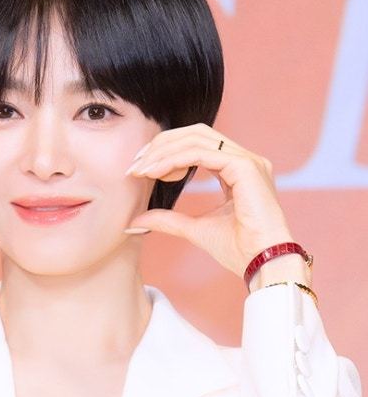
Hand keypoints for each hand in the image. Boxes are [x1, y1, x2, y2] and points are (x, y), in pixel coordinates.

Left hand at [123, 123, 293, 278]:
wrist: (262, 263)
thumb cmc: (239, 249)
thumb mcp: (194, 230)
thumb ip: (168, 220)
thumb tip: (136, 221)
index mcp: (237, 169)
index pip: (197, 144)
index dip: (166, 150)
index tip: (140, 169)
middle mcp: (245, 160)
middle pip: (196, 133)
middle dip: (162, 145)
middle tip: (135, 164)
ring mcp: (248, 160)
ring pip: (197, 138)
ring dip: (164, 151)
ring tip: (142, 169)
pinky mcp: (246, 167)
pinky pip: (202, 153)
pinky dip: (175, 159)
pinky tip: (155, 172)